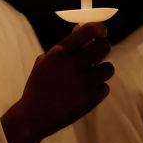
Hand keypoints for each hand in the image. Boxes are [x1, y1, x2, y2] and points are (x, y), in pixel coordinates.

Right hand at [1, 22, 113, 142]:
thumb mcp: (46, 61)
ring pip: (108, 68)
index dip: (100, 28)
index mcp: (60, 53)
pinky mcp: (90, 99)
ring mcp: (83, 83)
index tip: (101, 31)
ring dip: (101, 71)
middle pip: (104, 47)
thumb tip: (81, 27)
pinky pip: (105, 87)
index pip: (89, 30)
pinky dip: (98, 89)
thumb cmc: (39, 85)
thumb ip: (66, 45)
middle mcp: (73, 65)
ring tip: (88, 77)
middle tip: (98, 52)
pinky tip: (85, 92)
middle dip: (103, 47)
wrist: (34, 115)